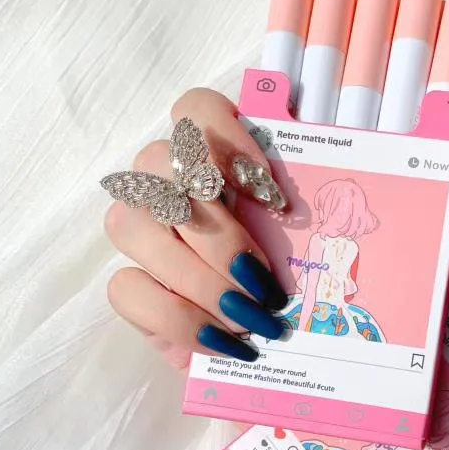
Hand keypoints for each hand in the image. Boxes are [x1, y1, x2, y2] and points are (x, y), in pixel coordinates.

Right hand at [103, 88, 287, 369]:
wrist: (260, 341)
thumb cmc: (286, 277)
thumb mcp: (304, 244)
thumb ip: (305, 221)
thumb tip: (321, 217)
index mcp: (213, 157)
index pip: (195, 109)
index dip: (228, 138)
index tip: (274, 196)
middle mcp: (164, 182)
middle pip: (158, 167)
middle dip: (219, 235)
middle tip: (266, 283)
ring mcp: (138, 230)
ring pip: (132, 227)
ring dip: (200, 279)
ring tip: (252, 319)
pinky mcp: (127, 285)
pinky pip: (128, 289)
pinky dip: (182, 320)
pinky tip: (226, 341)